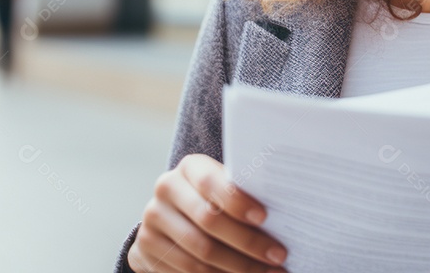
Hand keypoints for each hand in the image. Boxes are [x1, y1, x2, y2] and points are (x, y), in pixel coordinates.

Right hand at [128, 153, 288, 271]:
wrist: (169, 216)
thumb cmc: (214, 197)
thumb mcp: (224, 187)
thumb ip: (242, 193)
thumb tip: (284, 211)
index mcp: (190, 167)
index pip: (211, 182)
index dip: (237, 201)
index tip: (265, 218)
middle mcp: (166, 190)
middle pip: (209, 222)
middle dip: (248, 242)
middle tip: (278, 256)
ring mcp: (152, 221)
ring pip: (200, 254)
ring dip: (238, 267)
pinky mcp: (145, 249)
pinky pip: (186, 272)